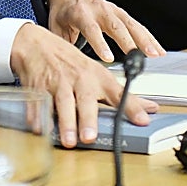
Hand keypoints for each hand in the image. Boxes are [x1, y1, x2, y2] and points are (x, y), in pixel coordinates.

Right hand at [9, 23, 157, 147]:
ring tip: (69, 140)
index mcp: (97, 77)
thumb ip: (122, 95)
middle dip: (88, 118)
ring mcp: (57, 83)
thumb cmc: (71, 63)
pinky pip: (37, 104)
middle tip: (90, 137)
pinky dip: (38, 118)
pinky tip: (40, 130)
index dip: (131, 107)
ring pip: (62, 103)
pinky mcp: (37, 88)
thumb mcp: (98, 74)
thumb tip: (150, 109)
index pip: (118, 93)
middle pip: (85, 99)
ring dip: (65, 122)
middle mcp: (79, 79)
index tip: (143, 120)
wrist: (36, 45)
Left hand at [45, 0, 165, 62]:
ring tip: (155, 55)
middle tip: (137, 58)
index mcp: (80, 13)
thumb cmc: (63, 14)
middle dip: (128, 42)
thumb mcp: (56, 29)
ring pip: (130, 25)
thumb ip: (62, 47)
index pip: (91, 28)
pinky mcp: (121, 14)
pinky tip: (158, 50)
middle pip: (115, 26)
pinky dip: (149, 38)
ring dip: (144, 40)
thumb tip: (65, 69)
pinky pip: (137, 25)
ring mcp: (112, 10)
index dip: (100, 43)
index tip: (108, 58)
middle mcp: (99, 9)